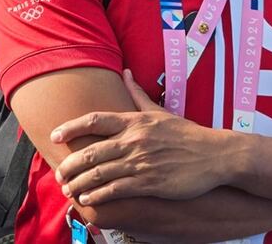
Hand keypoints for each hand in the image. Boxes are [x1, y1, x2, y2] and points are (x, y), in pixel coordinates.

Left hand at [51, 70, 229, 205]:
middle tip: (60, 173)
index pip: (96, 120)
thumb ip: (139, 95)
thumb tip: (126, 72)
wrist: (216, 155)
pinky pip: (115, 189)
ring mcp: (142, 162)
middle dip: (69, 165)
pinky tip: (88, 199)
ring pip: (99, 173)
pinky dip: (97, 195)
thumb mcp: (161, 112)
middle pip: (91, 152)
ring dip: (78, 183)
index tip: (55, 136)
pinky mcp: (149, 182)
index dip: (71, 128)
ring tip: (69, 189)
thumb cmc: (187, 134)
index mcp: (137, 121)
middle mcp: (136, 140)